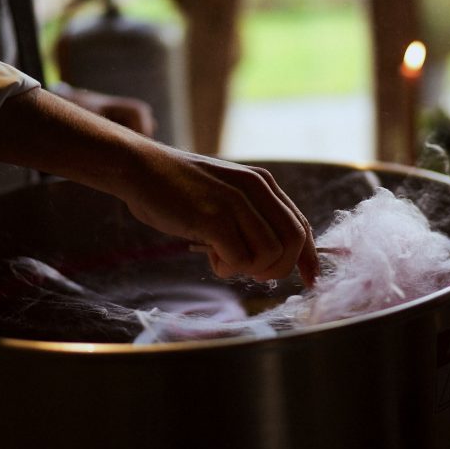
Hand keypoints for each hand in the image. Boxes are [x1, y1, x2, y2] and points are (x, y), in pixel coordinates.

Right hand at [0, 89, 317, 284]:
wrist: (138, 168)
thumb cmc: (177, 188)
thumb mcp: (224, 196)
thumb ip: (250, 219)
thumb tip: (272, 259)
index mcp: (263, 184)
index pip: (301, 225)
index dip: (309, 257)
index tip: (310, 281)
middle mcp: (257, 189)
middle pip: (294, 243)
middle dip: (278, 268)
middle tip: (251, 272)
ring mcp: (236, 202)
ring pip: (270, 254)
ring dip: (248, 268)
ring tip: (221, 257)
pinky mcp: (214, 217)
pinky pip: (240, 258)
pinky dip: (228, 267)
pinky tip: (208, 255)